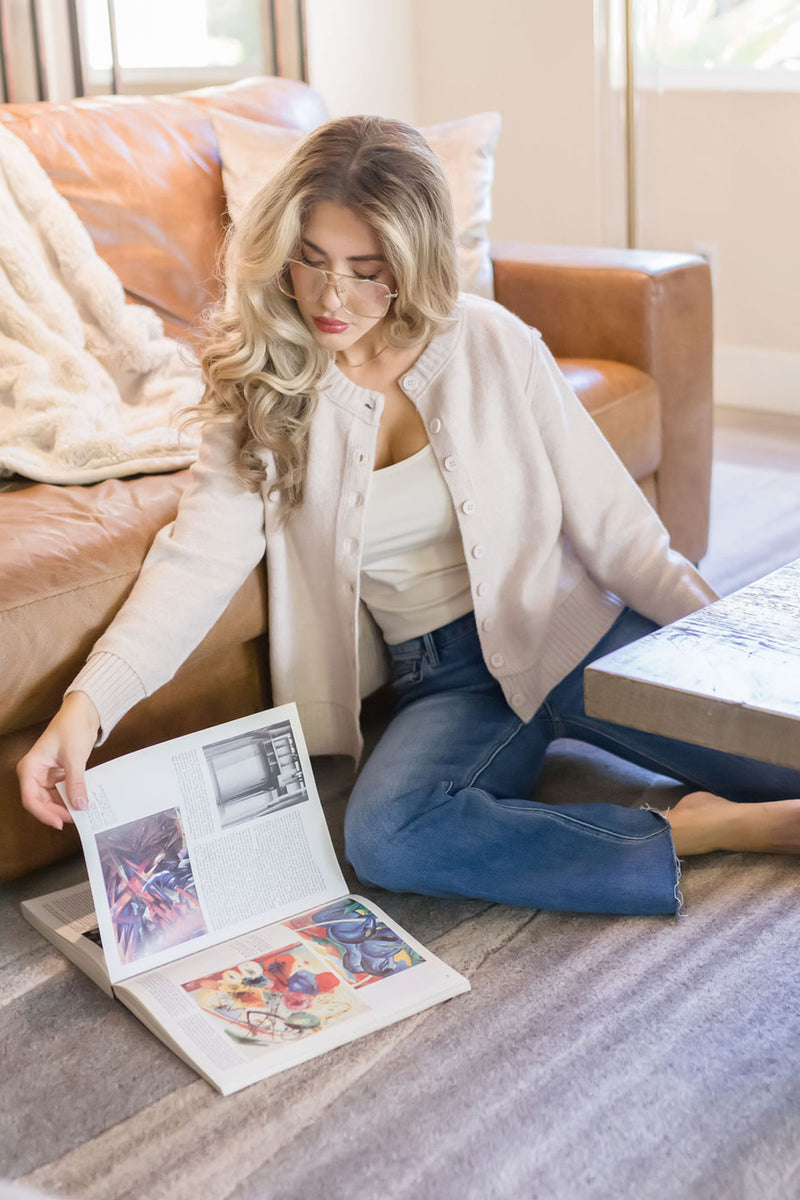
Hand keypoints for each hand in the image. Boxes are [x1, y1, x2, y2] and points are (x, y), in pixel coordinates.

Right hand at [17, 692, 100, 829]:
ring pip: (53, 800)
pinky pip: (63, 792)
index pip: (31, 799)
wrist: (84, 711)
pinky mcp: (59, 775)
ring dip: (67, 807)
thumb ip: (76, 783)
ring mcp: (47, 775)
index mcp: (30, 768)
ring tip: (84, 813)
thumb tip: (80, 805)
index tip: (61, 823)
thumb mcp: (74, 757)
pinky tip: (84, 802)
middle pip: (42, 803)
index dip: (44, 814)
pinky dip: (72, 798)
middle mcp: (35, 774)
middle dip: (59, 812)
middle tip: (79, 818)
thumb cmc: (72, 726)